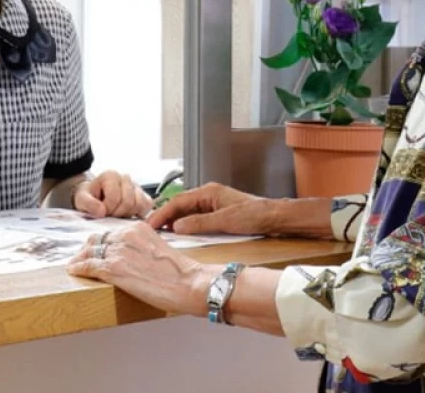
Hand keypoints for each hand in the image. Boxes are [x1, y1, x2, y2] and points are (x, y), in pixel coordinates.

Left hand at [67, 223, 210, 315]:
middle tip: (82, 257)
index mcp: (138, 228)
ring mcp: (118, 251)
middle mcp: (126, 235)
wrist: (188, 283)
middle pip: (97, 240)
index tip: (96, 248)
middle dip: (88, 249)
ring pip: (90, 251)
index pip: (111, 232)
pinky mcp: (114, 269)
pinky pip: (88, 266)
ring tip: (75, 265)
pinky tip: (74, 271)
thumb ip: (142, 247)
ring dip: (80, 258)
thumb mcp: (159, 249)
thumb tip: (133, 258)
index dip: (101, 242)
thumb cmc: (180, 272)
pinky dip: (79, 268)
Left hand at [73, 171, 153, 218]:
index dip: (107, 209)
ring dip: (128, 214)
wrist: (96, 198)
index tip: (100, 212)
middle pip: (128, 202)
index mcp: (111, 175)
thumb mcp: (82, 200)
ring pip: (139, 204)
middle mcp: (125, 177)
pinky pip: (147, 206)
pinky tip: (128, 215)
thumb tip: (101, 211)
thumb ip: (88, 204)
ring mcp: (136, 186)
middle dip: (117, 213)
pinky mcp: (144, 195)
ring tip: (117, 214)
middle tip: (109, 215)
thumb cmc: (89, 198)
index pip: (114, 198)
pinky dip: (139, 213)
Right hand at [146, 182, 275, 235]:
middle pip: (180, 205)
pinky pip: (195, 217)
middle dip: (164, 216)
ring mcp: (213, 204)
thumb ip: (199, 223)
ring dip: (174, 221)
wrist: (274, 217)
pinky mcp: (218, 213)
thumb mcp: (224, 221)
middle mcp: (209, 195)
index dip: (162, 213)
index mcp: (208, 192)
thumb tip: (177, 226)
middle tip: (150, 229)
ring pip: (187, 211)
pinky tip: (180, 233)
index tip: (150, 224)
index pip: (178, 201)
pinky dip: (185, 224)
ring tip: (160, 233)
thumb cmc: (254, 215)